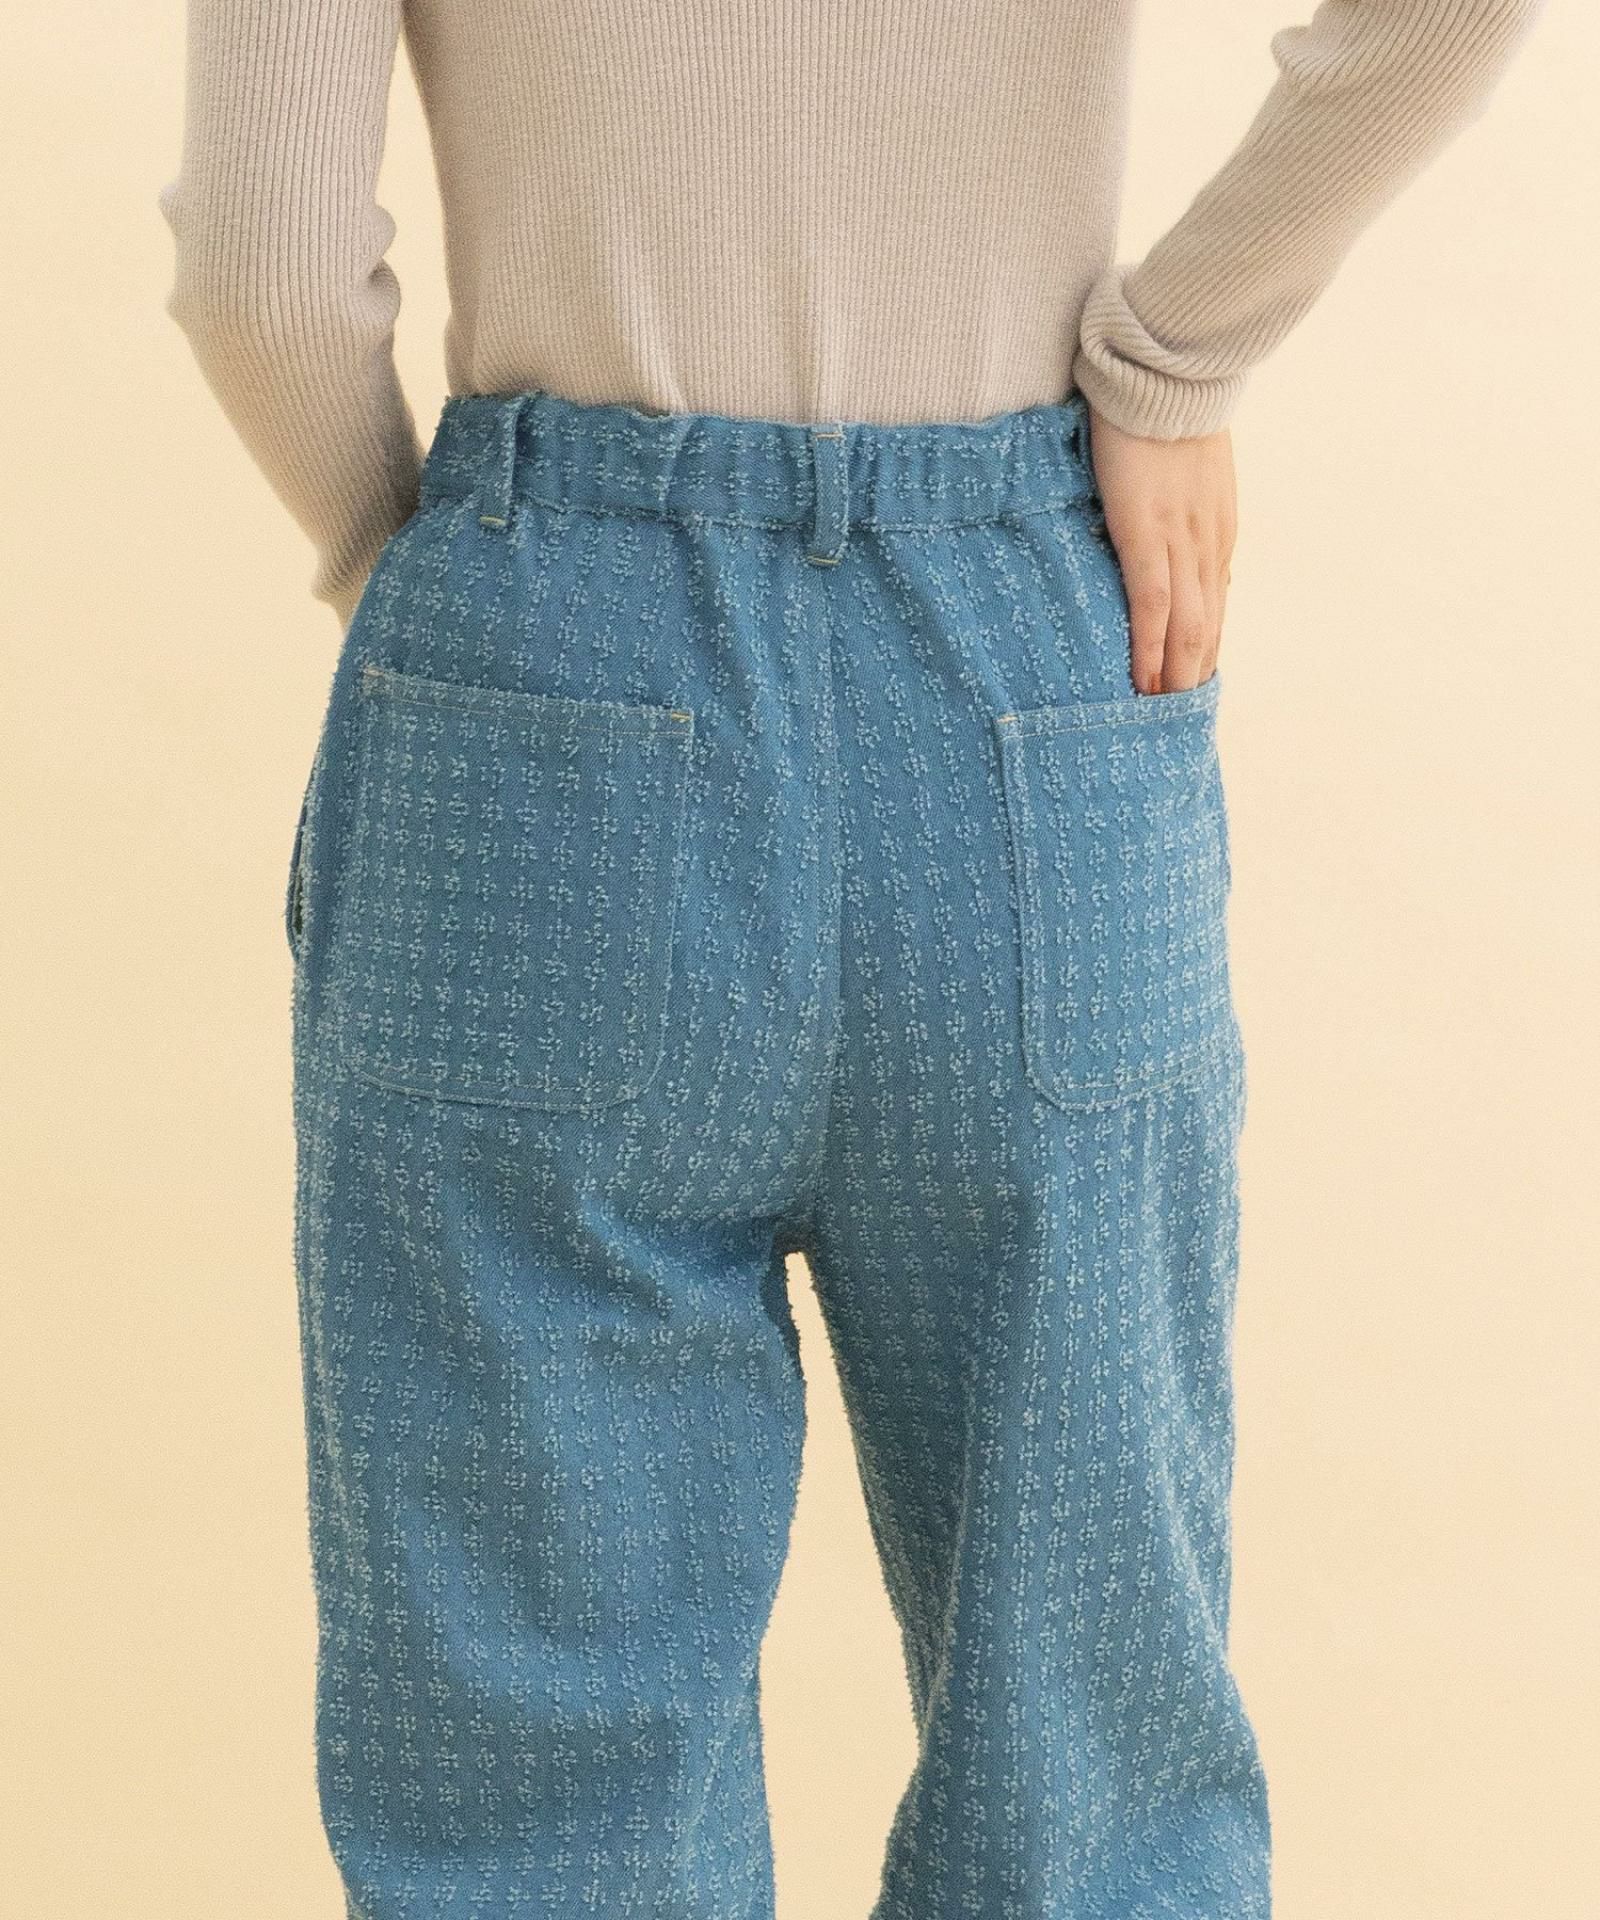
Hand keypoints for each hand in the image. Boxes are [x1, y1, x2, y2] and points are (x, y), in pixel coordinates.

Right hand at [1084, 406, 1236, 694]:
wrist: (1165, 371)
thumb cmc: (1166, 408)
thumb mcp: (1187, 464)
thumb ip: (1181, 503)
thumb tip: (1163, 525)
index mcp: (1217, 530)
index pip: (1215, 606)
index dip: (1205, 651)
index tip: (1192, 687)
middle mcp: (1208, 544)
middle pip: (1208, 629)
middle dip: (1194, 678)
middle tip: (1177, 722)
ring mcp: (1181, 542)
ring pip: (1188, 628)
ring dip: (1175, 677)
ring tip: (1159, 716)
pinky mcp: (1146, 535)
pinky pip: (1153, 605)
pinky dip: (1150, 647)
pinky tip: (1143, 680)